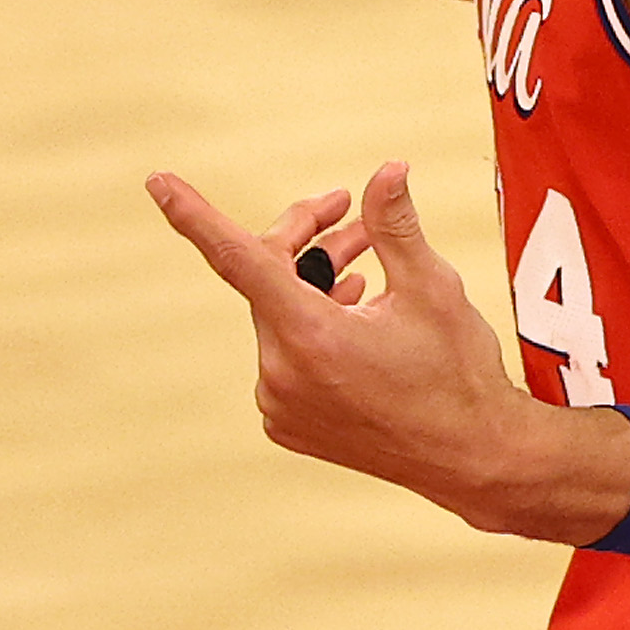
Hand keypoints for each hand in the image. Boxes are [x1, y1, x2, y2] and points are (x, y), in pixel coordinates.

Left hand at [146, 162, 629, 543]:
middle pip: (269, 278)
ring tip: (369, 268)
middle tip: (350, 213)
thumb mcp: (432, 287)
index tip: (158, 182)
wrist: (471, 457)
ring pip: (279, 315)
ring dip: (317, 283)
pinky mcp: (286, 423)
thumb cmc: (456, 374)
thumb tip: (386, 172)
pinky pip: (284, 356)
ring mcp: (279, 404)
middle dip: (308, 239)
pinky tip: (357, 319)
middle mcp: (281, 373)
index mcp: (309, 336)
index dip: (194, 215)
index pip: (236, 258)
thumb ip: (395, 224)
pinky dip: (313, 328)